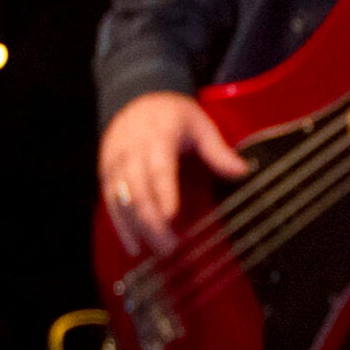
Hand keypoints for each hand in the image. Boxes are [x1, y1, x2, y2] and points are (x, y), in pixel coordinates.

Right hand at [99, 91, 248, 258]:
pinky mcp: (106, 174)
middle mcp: (131, 153)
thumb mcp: (200, 124)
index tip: (172, 217)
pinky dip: (121, 226)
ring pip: (122, 201)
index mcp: (157, 138)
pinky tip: (133, 245)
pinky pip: (111, 204)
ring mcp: (115, 164)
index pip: (159, 170)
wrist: (134, 99)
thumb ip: (218, 150)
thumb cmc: (172, 114)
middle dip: (152, 222)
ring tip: (156, 250)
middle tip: (171, 247)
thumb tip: (243, 171)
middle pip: (139, 192)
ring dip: (137, 228)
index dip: (164, 194)